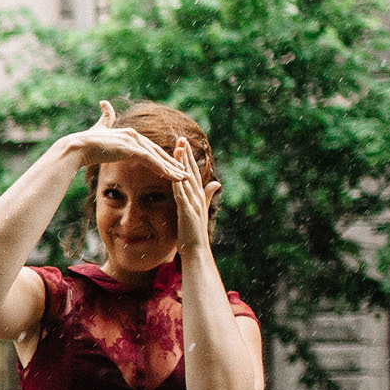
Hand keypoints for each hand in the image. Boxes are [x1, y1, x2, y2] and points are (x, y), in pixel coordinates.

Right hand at [70, 101, 191, 181]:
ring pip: (156, 157)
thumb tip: (104, 103)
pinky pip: (150, 160)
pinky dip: (161, 168)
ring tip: (182, 178)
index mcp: (129, 133)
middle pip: (156, 151)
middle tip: (183, 172)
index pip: (150, 147)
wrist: (76, 147)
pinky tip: (170, 177)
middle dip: (171, 162)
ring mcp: (133, 141)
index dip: (161, 156)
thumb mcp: (99, 128)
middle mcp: (134, 135)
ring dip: (171, 168)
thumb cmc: (85, 142)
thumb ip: (105, 117)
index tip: (171, 165)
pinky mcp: (130, 149)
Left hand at [172, 135, 221, 253]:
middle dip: (186, 155)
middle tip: (181, 139)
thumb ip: (208, 196)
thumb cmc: (195, 232)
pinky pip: (182, 195)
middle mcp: (198, 197)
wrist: (197, 250)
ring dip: (182, 164)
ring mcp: (194, 204)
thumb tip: (216, 183)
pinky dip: (179, 183)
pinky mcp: (188, 212)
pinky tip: (174, 173)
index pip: (193, 173)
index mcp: (198, 196)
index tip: (183, 144)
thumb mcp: (201, 210)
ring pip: (187, 180)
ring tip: (178, 150)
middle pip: (191, 172)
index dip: (188, 158)